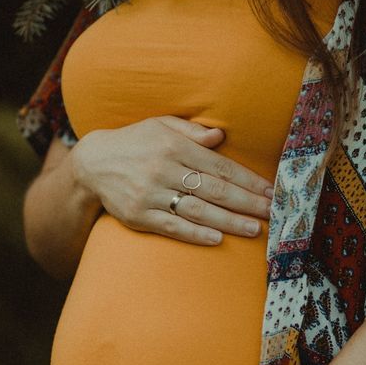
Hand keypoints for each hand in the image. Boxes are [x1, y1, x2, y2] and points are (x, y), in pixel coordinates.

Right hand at [69, 116, 274, 244]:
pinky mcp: (138, 216)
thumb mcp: (161, 125)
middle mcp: (163, 169)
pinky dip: (196, 234)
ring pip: (198, 211)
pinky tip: (218, 238)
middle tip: (273, 212)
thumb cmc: (136, 142)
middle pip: (214, 190)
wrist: (92, 163)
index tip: (270, 190)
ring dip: (229, 222)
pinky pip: (172, 227)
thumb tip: (220, 136)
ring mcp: (150, 194)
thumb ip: (192, 131)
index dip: (248, 180)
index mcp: (174, 146)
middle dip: (247, 203)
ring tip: (254, 230)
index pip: (220, 166)